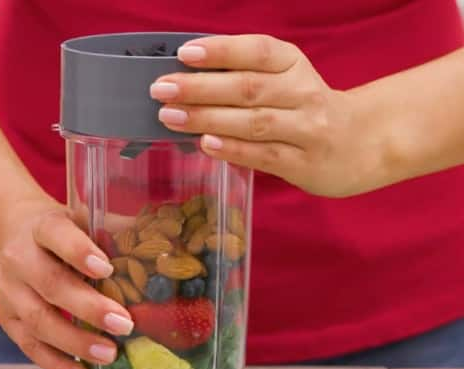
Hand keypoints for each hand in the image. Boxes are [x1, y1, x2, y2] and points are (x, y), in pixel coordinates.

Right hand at [0, 194, 133, 368]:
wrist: (6, 236)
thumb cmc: (58, 231)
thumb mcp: (81, 218)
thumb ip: (114, 231)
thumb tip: (164, 249)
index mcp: (41, 226)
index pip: (57, 235)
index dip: (79, 252)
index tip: (107, 269)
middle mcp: (19, 258)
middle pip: (50, 284)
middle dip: (89, 308)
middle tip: (124, 324)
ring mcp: (9, 291)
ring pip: (39, 321)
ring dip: (75, 342)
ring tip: (110, 354)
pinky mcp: (8, 320)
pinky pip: (30, 347)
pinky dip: (57, 365)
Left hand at [151, 34, 382, 197]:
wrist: (361, 143)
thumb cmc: (306, 108)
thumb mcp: (286, 79)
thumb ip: (246, 75)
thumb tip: (186, 78)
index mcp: (294, 65)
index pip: (258, 51)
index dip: (221, 50)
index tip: (184, 54)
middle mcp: (303, 93)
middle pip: (248, 87)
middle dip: (200, 87)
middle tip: (161, 89)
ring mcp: (306, 129)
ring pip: (253, 121)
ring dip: (208, 118)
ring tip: (170, 117)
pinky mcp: (304, 163)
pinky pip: (263, 155)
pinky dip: (232, 149)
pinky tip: (204, 144)